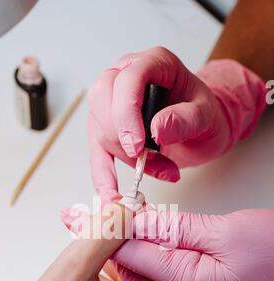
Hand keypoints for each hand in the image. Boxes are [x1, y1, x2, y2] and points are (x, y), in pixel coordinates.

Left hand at [63, 207, 273, 280]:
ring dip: (117, 235)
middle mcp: (180, 279)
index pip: (130, 255)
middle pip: (129, 257)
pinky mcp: (193, 262)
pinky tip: (128, 226)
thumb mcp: (224, 235)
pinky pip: (158, 250)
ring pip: (141, 253)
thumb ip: (178, 229)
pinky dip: (140, 235)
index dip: (100, 234)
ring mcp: (186, 272)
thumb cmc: (272, 253)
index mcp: (184, 279)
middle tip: (73, 217)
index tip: (75, 219)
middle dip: (101, 237)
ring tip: (91, 219)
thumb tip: (137, 220)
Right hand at [88, 47, 265, 202]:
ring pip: (99, 127)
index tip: (138, 146)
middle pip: (102, 100)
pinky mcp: (108, 127)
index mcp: (153, 63)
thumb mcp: (206, 116)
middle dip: (120, 136)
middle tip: (144, 158)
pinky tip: (110, 193)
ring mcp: (113, 101)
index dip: (127, 113)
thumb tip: (156, 129)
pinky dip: (103, 175)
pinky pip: (97, 150)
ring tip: (158, 167)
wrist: (200, 129)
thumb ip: (185, 119)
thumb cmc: (203, 115)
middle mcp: (126, 77)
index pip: (127, 80)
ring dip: (123, 156)